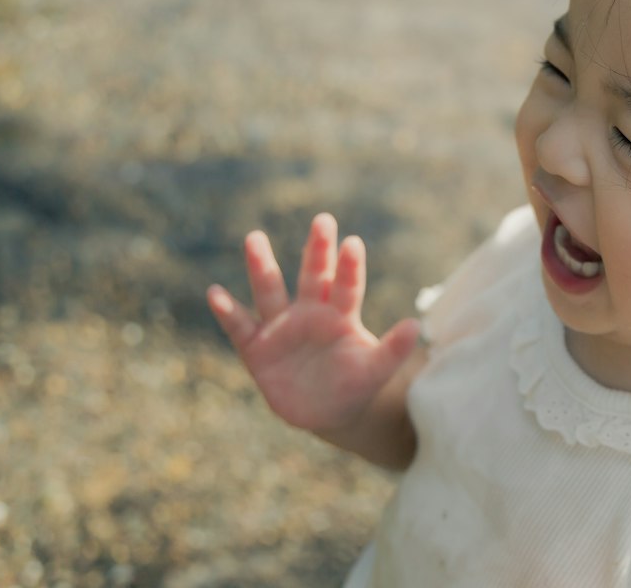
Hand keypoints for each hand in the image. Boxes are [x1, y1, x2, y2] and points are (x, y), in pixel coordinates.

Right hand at [206, 214, 420, 433]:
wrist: (327, 411)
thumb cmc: (355, 384)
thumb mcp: (375, 371)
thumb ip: (393, 350)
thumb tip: (415, 326)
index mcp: (341, 315)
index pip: (347, 286)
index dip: (349, 267)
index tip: (353, 243)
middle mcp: (310, 312)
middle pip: (314, 276)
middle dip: (318, 250)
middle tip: (324, 219)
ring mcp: (282, 328)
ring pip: (271, 291)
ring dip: (262, 267)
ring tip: (255, 238)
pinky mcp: (257, 349)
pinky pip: (240, 327)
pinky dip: (228, 312)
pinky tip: (215, 293)